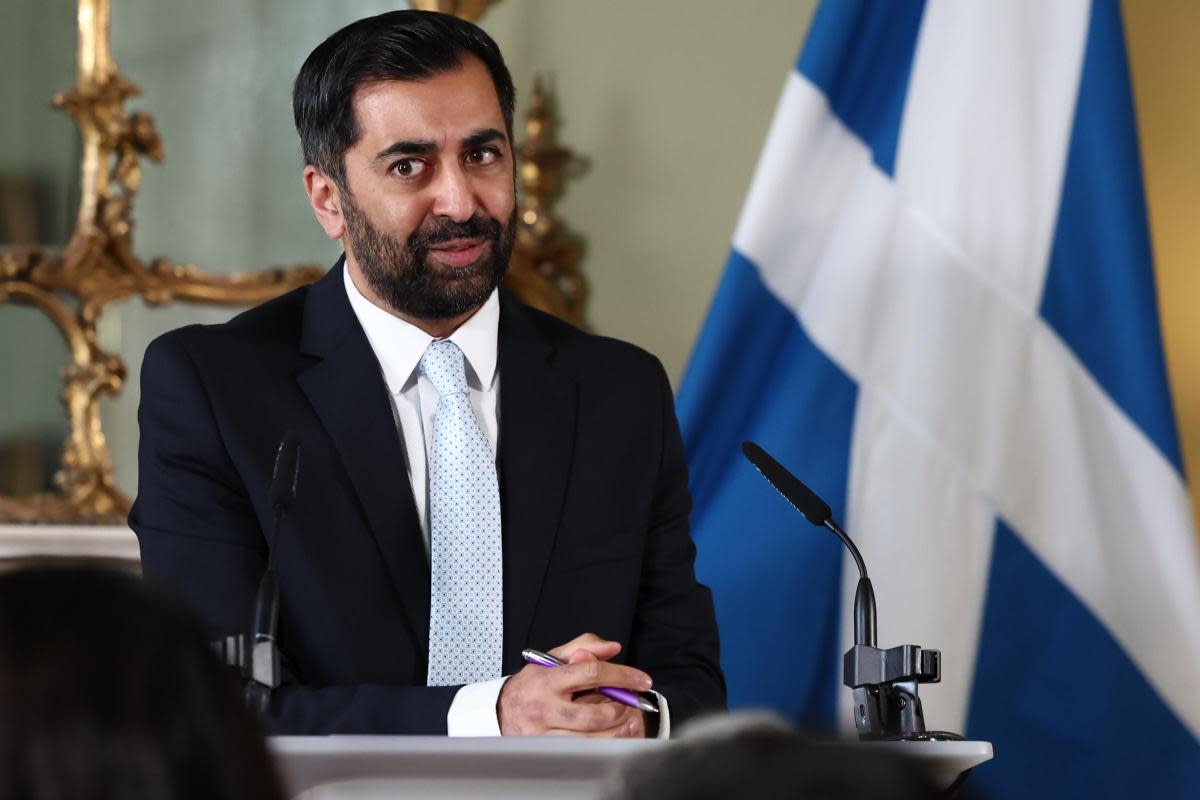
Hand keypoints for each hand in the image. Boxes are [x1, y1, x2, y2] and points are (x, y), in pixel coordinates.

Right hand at [498, 633, 649, 736]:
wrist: (501, 710)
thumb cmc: (533, 684)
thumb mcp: (553, 658)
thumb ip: (584, 646)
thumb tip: (612, 648)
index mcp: (548, 679)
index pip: (591, 673)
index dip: (622, 676)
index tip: (642, 680)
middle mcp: (544, 707)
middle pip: (593, 714)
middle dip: (619, 709)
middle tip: (631, 703)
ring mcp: (543, 732)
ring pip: (589, 738)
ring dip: (616, 730)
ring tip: (627, 720)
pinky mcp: (546, 749)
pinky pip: (581, 750)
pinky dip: (602, 743)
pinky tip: (611, 733)